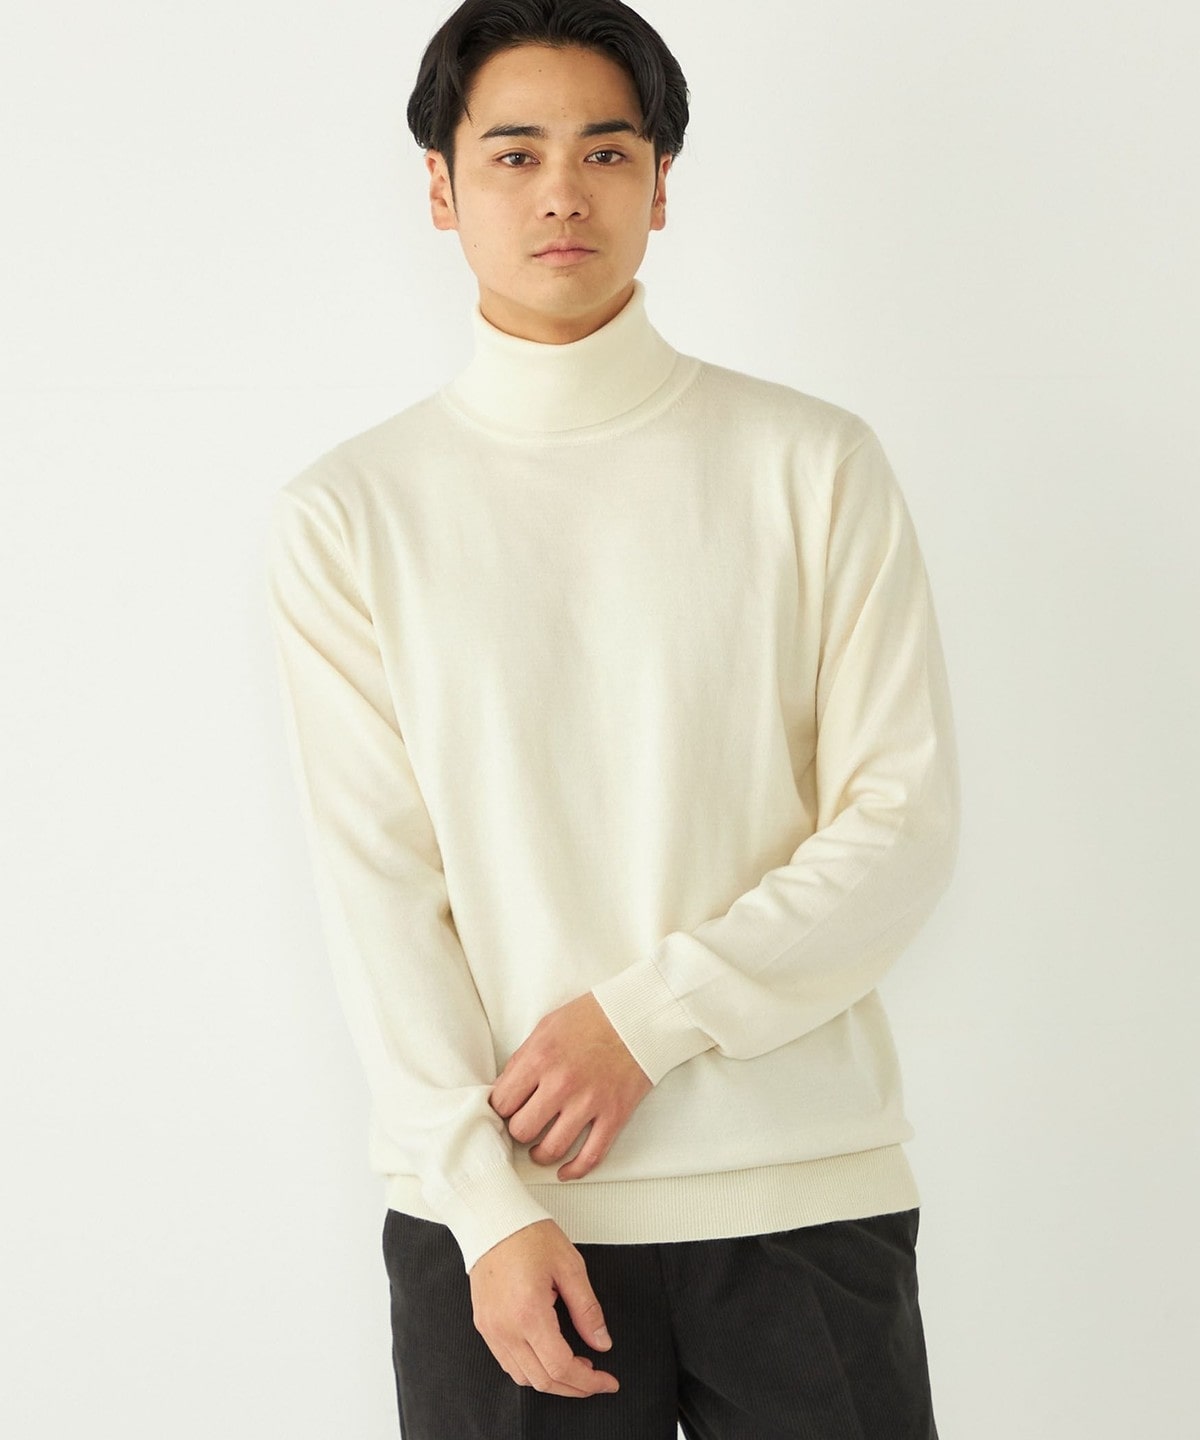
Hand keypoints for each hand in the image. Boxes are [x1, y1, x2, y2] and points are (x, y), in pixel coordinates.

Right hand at [468, 1219, 619, 1397]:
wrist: (491, 1219)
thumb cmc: (526, 1234)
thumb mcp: (569, 1265)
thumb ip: (587, 1309)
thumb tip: (601, 1341)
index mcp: (529, 1312)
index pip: (561, 1367)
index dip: (588, 1382)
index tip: (606, 1381)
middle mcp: (505, 1328)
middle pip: (543, 1381)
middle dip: (574, 1387)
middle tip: (596, 1379)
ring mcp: (491, 1329)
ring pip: (523, 1378)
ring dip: (552, 1381)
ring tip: (574, 1366)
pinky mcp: (484, 1325)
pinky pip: (507, 1363)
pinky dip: (531, 1370)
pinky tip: (547, 1356)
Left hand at [490, 992, 652, 1179]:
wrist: (639, 1015)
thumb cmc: (593, 1017)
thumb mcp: (546, 1027)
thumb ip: (524, 1060)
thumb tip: (506, 1090)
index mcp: (540, 1058)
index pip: (502, 1102)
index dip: (501, 1109)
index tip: (507, 1110)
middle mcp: (562, 1083)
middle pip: (522, 1130)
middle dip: (519, 1130)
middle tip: (524, 1125)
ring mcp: (589, 1102)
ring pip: (552, 1149)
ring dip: (540, 1154)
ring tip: (539, 1149)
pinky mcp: (614, 1114)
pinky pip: (590, 1156)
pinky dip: (574, 1170)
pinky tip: (565, 1170)